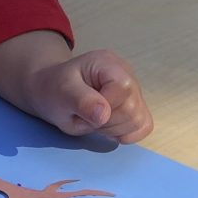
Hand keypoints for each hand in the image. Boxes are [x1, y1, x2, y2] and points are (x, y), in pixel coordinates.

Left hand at [21, 48, 154, 142]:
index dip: (105, 109)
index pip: (122, 89)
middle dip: (106, 123)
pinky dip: (126, 133)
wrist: (53, 90)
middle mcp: (127, 73)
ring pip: (140, 121)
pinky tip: (108, 127)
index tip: (83, 111)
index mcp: (108, 63)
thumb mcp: (61, 92)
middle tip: (85, 117)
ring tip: (95, 120)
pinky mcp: (137, 106)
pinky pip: (144, 126)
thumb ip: (82, 101)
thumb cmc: (55, 89)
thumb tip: (103, 115)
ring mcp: (134, 90)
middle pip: (132, 109)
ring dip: (113, 129)